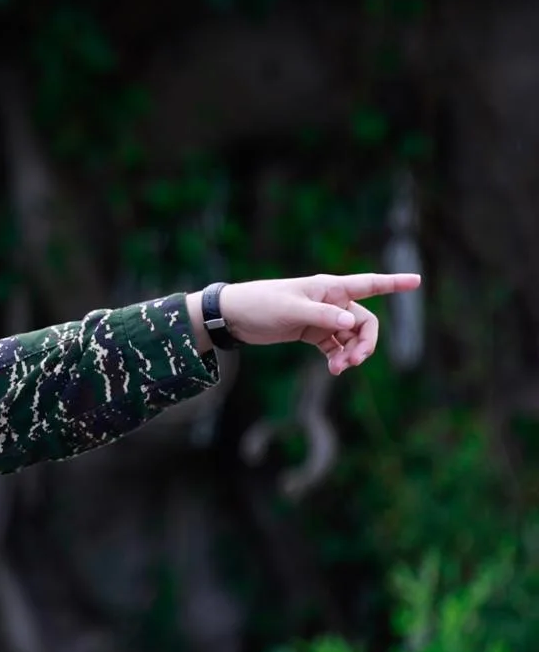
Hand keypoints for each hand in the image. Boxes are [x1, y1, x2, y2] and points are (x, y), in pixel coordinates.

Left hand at [196, 272, 421, 374]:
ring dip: (351, 354)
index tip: (417, 281)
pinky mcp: (312, 333)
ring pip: (351, 337)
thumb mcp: (292, 309)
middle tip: (355, 362)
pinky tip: (334, 370)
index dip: (394, 283)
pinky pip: (335, 346)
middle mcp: (331, 301)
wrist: (234, 316)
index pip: (369, 283)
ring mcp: (323, 318)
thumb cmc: (261, 304)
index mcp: (330, 287)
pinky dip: (338, 357)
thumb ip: (323, 316)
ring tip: (339, 369)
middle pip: (365, 322)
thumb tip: (351, 322)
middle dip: (365, 342)